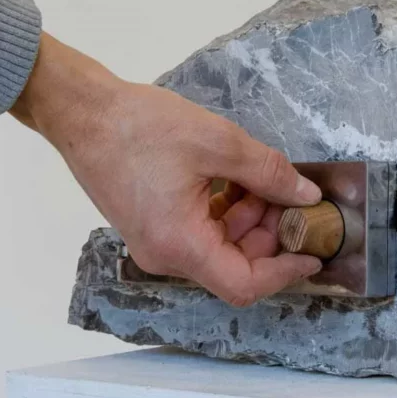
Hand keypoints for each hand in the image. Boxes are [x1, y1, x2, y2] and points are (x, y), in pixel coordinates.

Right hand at [10, 33, 323, 305]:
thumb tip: (306, 196)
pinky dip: (227, 212)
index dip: (285, 272)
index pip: (244, 285)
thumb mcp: (219, 143)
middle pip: (235, 265)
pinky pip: (201, 232)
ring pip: (221, 247)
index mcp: (179, 245)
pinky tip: (239, 179)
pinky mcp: (153, 226)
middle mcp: (166, 256)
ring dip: (250, 219)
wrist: (83, 112)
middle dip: (271, 234)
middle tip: (293, 196)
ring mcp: (156, 243)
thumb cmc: (142, 126)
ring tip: (265, 179)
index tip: (313, 252)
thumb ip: (269, 173)